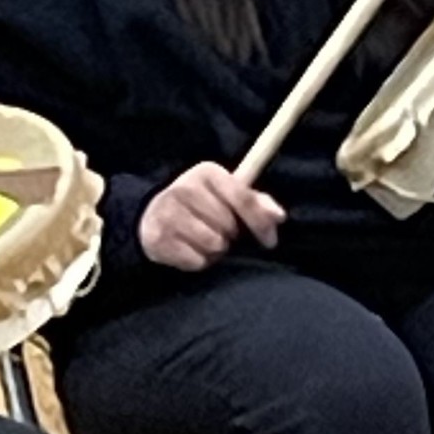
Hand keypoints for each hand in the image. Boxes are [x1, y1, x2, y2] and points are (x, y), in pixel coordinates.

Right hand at [137, 162, 283, 271]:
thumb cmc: (204, 206)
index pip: (243, 198)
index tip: (269, 241)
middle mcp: (184, 187)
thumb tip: (278, 216)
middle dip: (231, 235)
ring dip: (216, 250)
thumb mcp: (230, 196)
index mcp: (207, 172)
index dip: (260, 223)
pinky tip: (191, 250)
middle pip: (228, 225)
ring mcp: (167, 212)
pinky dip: (199, 261)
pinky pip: (196, 261)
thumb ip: (257, 204)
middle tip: (221, 232)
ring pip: (213, 244)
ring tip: (207, 242)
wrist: (155, 216)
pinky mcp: (156, 237)